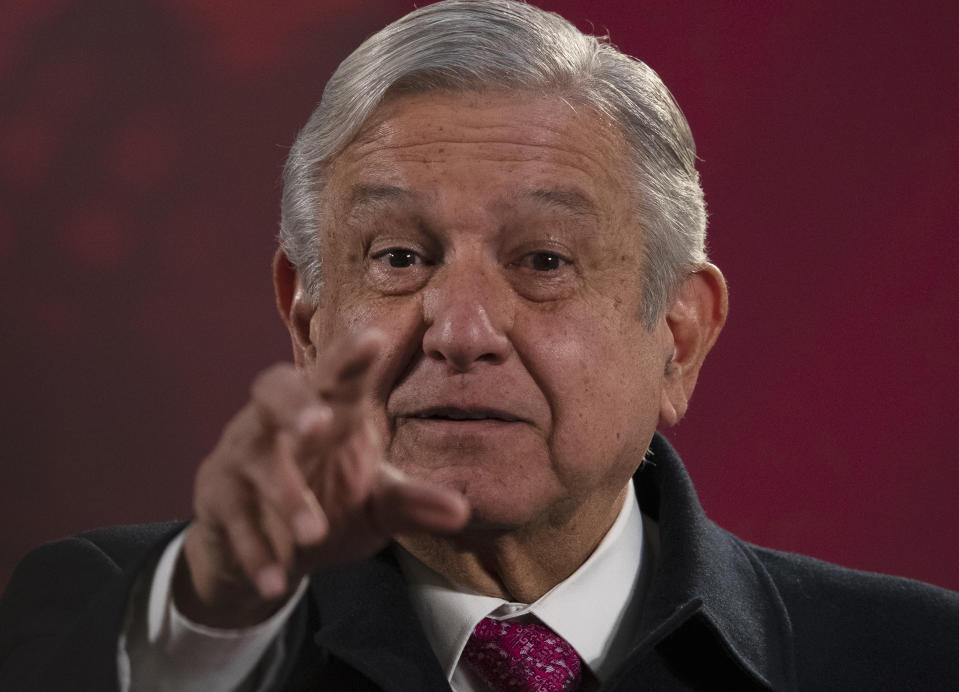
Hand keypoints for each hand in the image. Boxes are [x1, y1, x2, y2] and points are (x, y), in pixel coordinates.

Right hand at [174, 330, 469, 627]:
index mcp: (329, 409)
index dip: (351, 355)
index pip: (338, 374)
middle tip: (320, 423)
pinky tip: (276, 579)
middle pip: (275, 388)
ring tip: (314, 533)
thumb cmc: (331, 504)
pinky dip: (254, 548)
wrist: (267, 552)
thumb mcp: (377, 505)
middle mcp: (280, 420)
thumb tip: (463, 511)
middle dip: (296, 402)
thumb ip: (413, 503)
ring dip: (284, 493)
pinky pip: (231, 515)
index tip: (374, 338)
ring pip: (254, 457)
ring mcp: (243, 454)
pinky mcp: (218, 495)